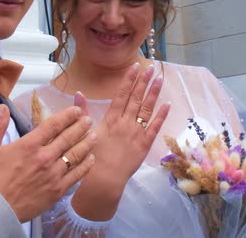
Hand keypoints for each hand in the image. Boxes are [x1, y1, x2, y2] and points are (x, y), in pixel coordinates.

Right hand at [0, 104, 96, 221]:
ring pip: (76, 155)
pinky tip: (90, 159)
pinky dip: (85, 165)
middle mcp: (45, 157)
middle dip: (80, 126)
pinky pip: (76, 175)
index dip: (67, 116)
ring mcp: (53, 175)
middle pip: (69, 138)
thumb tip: (3, 107)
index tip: (76, 111)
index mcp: (29, 145)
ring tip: (94, 136)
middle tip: (88, 120)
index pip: (54, 125)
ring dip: (86, 143)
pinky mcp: (57, 190)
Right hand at [93, 64, 169, 181]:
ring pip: (147, 109)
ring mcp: (136, 133)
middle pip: (136, 98)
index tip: (136, 67)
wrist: (104, 178)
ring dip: (154, 93)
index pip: (122, 95)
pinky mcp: (145, 145)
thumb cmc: (92, 156)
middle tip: (151, 68)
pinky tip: (167, 104)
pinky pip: (155, 127)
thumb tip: (78, 93)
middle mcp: (125, 123)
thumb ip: (83, 111)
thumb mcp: (86, 131)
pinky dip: (162, 115)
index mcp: (111, 119)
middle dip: (144, 82)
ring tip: (159, 79)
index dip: (129, 80)